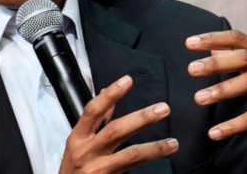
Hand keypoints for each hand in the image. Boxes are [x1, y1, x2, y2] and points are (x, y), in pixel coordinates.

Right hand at [59, 75, 178, 173]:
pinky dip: (146, 165)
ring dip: (154, 148)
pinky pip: (131, 171)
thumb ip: (96, 120)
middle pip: (115, 130)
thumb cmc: (73, 168)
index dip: (110, 95)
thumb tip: (106, 93)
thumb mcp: (78, 142)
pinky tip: (161, 161)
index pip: (93, 110)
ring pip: (130, 155)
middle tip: (162, 109)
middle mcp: (87, 152)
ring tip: (172, 143)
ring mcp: (98, 169)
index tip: (127, 81)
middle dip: (141, 118)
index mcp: (77, 137)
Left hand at [186, 30, 246, 159]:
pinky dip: (234, 125)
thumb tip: (212, 48)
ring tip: (198, 98)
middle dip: (215, 63)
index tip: (189, 42)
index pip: (238, 38)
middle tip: (191, 69)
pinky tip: (215, 133)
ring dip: (222, 91)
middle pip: (242, 58)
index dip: (213, 38)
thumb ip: (242, 55)